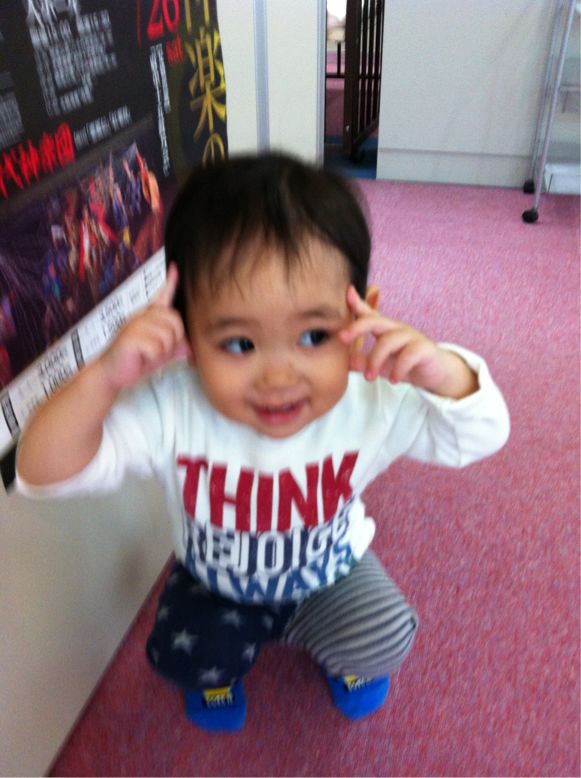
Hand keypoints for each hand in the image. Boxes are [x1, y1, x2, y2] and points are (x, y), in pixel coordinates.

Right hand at [98, 263, 190, 392]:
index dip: (169, 282)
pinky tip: (140, 357)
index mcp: (148, 317)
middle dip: (173, 340)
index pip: (162, 296)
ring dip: (162, 351)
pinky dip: (152, 357)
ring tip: (147, 354)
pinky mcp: (130, 337)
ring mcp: (135, 325)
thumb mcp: (160, 355)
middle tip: (158, 350)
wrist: (111, 374)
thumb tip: (190, 349)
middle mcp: (142, 316)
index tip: (174, 267)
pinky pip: (156, 348)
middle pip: (175, 321)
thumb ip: (175, 350)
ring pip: (167, 336)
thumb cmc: (136, 362)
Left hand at [339, 286, 477, 398]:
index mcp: (385, 330)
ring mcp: (412, 337)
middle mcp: (397, 329)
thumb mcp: (382, 364)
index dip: (357, 303)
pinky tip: (393, 380)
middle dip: (356, 327)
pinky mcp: (425, 349)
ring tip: (369, 378)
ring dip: (375, 360)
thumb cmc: (406, 365)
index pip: (369, 314)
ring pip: (388, 341)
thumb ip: (364, 362)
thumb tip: (346, 362)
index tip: (346, 292)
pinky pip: (408, 355)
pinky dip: (398, 369)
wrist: (436, 374)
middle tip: (342, 338)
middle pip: (375, 321)